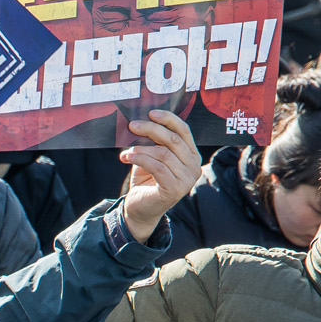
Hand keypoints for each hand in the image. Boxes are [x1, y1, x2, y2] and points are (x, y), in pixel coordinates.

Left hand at [119, 109, 199, 243]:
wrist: (139, 209)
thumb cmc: (146, 180)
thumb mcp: (150, 157)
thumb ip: (152, 142)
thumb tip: (141, 122)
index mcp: (191, 155)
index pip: (184, 131)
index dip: (168, 119)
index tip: (150, 113)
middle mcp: (194, 166)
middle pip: (173, 140)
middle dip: (151, 130)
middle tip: (132, 126)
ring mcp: (187, 179)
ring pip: (163, 153)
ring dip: (141, 149)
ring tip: (127, 152)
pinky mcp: (175, 189)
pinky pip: (157, 167)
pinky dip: (140, 159)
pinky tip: (127, 158)